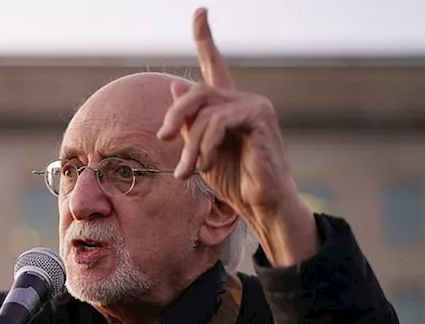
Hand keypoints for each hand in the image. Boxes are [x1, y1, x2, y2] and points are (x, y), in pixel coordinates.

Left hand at [156, 7, 317, 265]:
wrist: (260, 203)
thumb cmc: (232, 180)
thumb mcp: (199, 150)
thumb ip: (189, 121)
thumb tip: (176, 84)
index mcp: (227, 105)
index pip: (216, 64)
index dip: (206, 37)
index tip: (200, 12)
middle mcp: (243, 99)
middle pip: (196, 90)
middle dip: (175, 115)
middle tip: (164, 139)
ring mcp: (254, 106)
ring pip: (204, 111)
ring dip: (190, 144)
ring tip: (188, 171)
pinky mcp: (260, 117)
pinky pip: (219, 122)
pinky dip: (206, 145)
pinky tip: (206, 164)